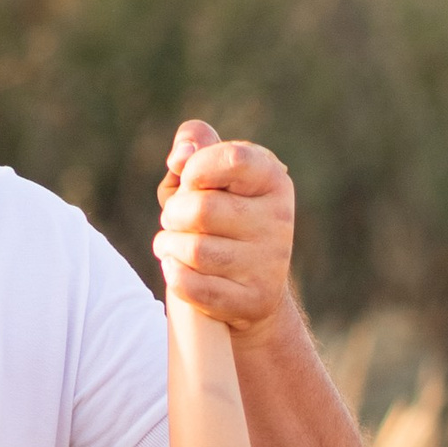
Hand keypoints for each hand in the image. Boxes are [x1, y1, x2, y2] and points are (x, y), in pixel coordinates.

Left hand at [155, 122, 296, 337]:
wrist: (249, 287)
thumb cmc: (219, 219)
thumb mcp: (209, 175)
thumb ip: (196, 146)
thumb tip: (181, 156)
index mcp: (273, 179)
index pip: (232, 158)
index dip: (197, 168)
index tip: (191, 180)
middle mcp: (279, 219)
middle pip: (201, 209)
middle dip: (173, 213)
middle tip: (173, 220)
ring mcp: (270, 263)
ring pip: (194, 250)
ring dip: (168, 246)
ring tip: (171, 245)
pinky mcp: (255, 300)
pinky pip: (193, 285)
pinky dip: (174, 275)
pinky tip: (177, 269)